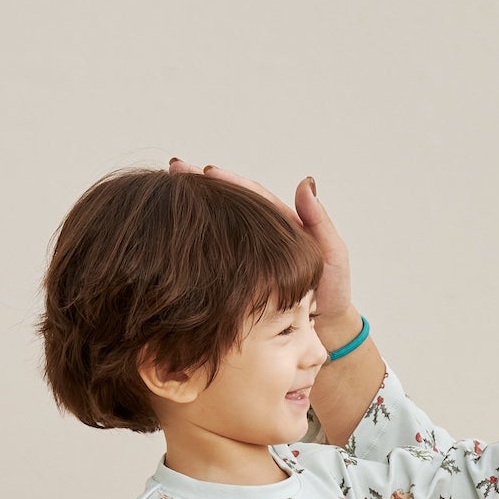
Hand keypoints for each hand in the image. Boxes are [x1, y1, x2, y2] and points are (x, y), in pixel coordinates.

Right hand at [165, 160, 357, 344]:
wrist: (325, 330)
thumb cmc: (333, 291)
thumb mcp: (332, 253)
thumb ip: (319, 221)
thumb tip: (305, 182)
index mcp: (278, 224)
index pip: (249, 195)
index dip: (228, 181)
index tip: (207, 171)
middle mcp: (257, 237)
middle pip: (225, 205)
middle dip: (199, 185)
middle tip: (174, 169)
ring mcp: (244, 258)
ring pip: (215, 229)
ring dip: (191, 211)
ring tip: (165, 192)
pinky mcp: (236, 281)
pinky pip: (213, 260)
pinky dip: (193, 245)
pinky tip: (170, 238)